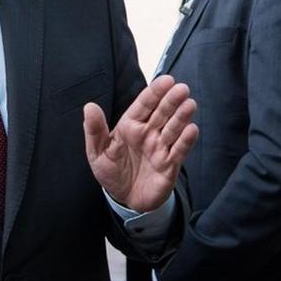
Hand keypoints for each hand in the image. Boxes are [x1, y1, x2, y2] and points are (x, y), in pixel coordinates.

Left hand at [83, 75, 198, 212]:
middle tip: (182, 89)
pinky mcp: (170, 164)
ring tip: (189, 104)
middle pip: (162, 113)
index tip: (166, 80)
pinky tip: (191, 129)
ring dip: (182, 117)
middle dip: (172, 101)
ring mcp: (161, 148)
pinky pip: (180, 150)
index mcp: (130, 126)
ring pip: (173, 128)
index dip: (155, 92)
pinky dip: (186, 140)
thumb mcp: (97, 152)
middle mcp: (148, 133)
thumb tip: (89, 106)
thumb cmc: (112, 172)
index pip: (144, 105)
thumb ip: (94, 130)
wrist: (125, 200)